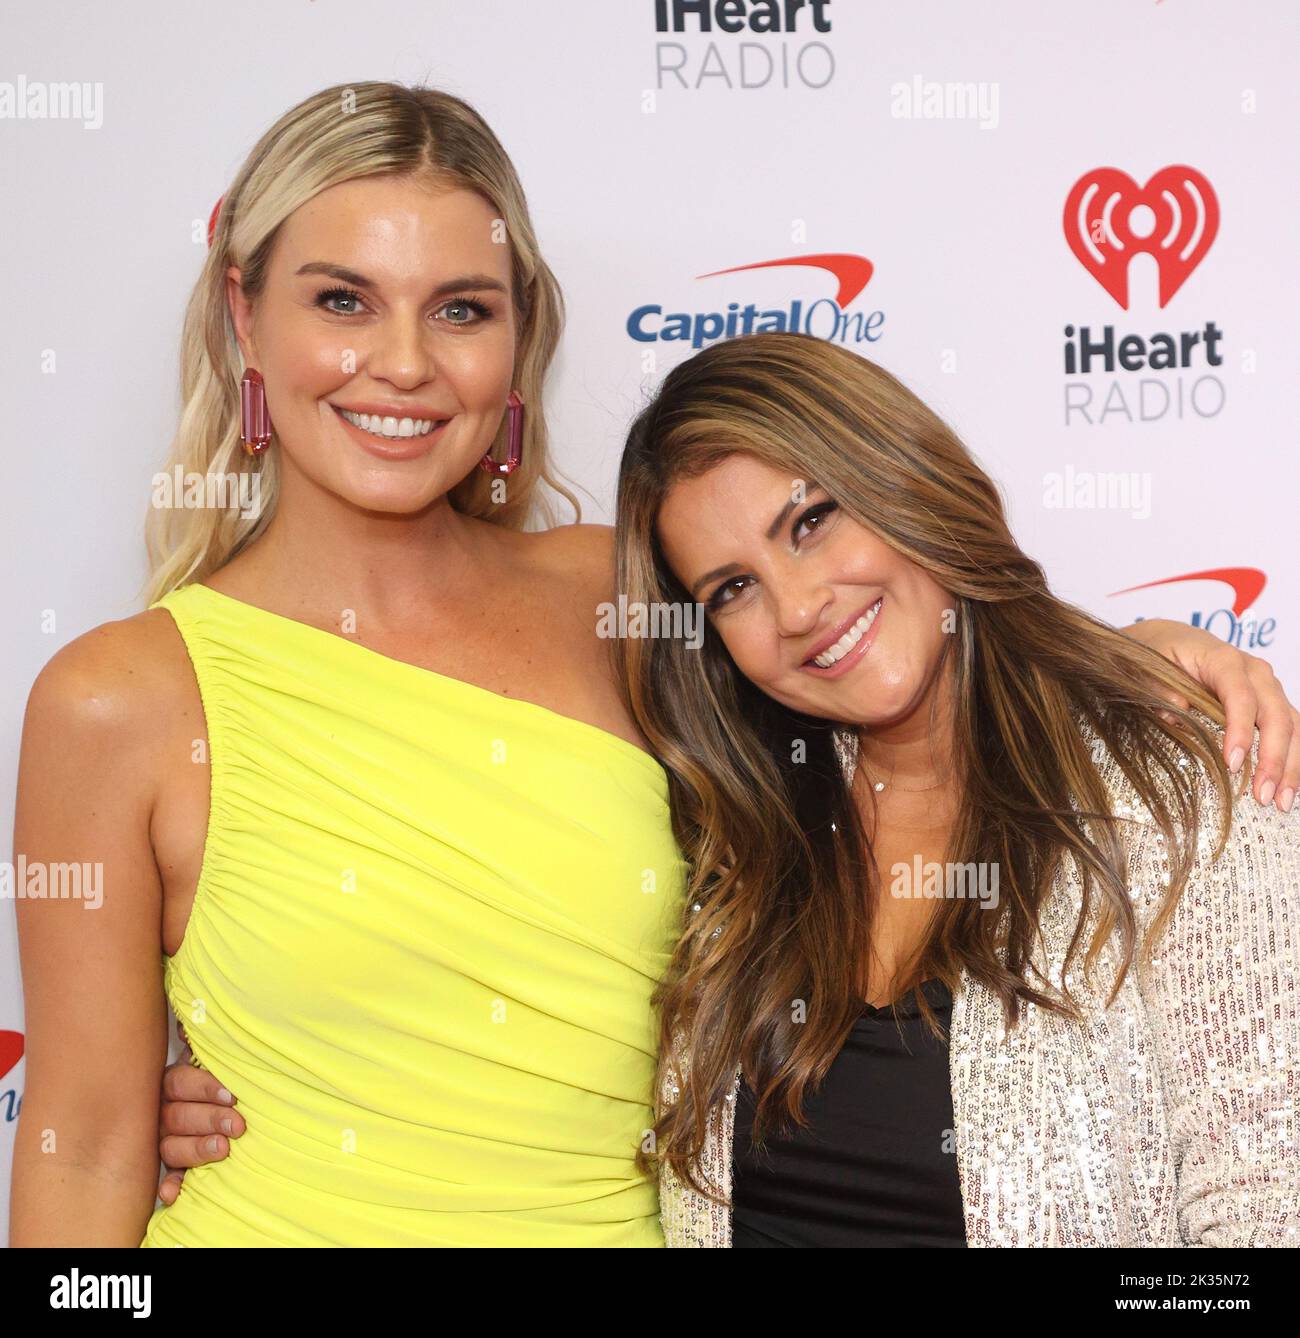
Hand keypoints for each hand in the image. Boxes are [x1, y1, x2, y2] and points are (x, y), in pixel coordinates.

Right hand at [156, 1026, 243, 1205]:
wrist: (229, 1100)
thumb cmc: (223, 1073)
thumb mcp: (214, 1053)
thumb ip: (202, 1040)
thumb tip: (189, 1022)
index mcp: (173, 1081)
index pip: (180, 1082)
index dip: (205, 1088)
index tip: (232, 1095)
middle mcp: (163, 1109)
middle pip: (176, 1115)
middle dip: (209, 1119)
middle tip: (238, 1125)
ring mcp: (164, 1137)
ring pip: (170, 1145)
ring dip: (195, 1149)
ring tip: (223, 1149)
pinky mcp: (170, 1163)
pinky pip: (165, 1175)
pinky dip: (170, 1184)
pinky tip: (173, 1194)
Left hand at [1122, 618, 1297, 811]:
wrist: (1172, 640)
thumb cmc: (1159, 651)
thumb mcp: (1147, 664)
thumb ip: (1158, 688)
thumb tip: (1175, 712)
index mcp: (1223, 660)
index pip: (1240, 696)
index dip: (1239, 730)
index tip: (1232, 764)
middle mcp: (1254, 672)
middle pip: (1275, 715)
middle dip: (1272, 758)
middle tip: (1262, 795)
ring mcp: (1266, 687)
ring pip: (1291, 726)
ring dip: (1290, 765)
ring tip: (1281, 802)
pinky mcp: (1269, 703)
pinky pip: (1289, 730)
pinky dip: (1291, 759)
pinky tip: (1286, 787)